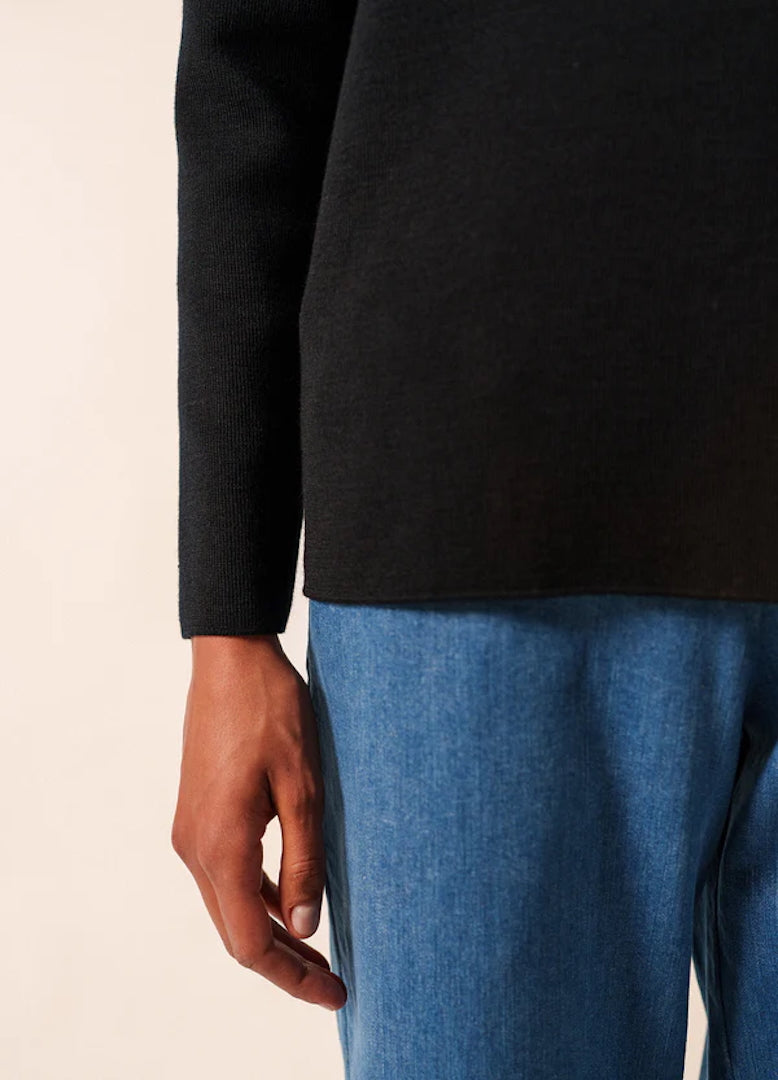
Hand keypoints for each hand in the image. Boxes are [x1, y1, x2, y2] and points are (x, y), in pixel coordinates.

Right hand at [171, 633, 346, 1010]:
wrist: (231, 658)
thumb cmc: (271, 711)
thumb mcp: (303, 786)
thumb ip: (304, 859)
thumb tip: (306, 925)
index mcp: (221, 845)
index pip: (249, 943)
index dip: (291, 976)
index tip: (334, 991)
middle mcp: (196, 847)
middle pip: (236, 933)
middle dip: (285, 964)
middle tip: (334, 982)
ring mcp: (192, 831)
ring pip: (230, 906)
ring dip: (271, 932)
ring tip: (319, 953)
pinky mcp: (199, 814)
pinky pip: (227, 875)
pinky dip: (258, 899)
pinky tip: (291, 901)